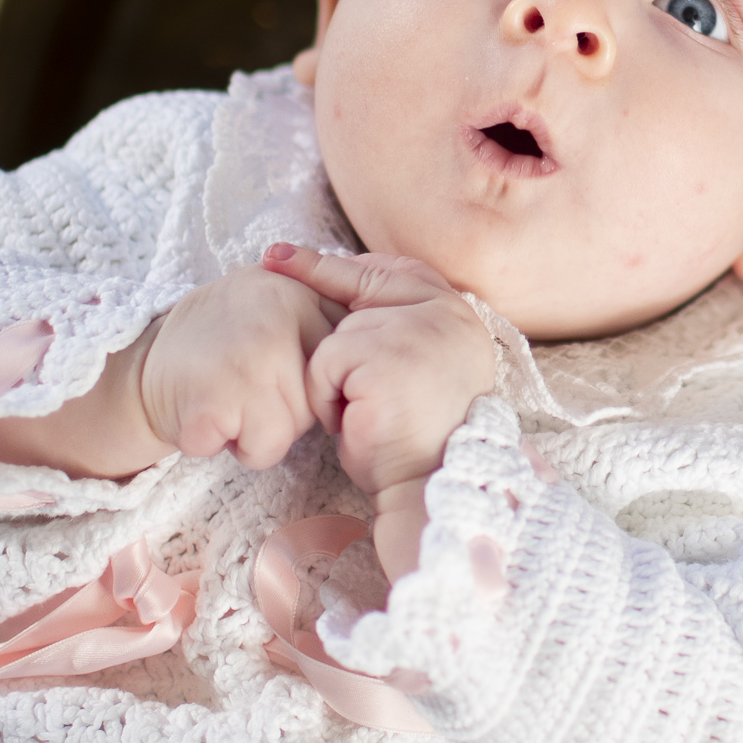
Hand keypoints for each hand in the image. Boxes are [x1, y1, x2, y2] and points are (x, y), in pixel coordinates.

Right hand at [0, 266, 332, 478]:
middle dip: (287, 409)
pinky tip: (209, 416)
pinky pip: (259, 451)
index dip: (315, 381)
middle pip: (321, 398)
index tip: (277, 374)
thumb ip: (320, 311)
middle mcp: (278, 317)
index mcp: (296, 290)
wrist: (136, 367)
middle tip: (244, 384)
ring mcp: (250, 360)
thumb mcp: (271, 302)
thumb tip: (385, 338)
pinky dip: (231, 446)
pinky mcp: (219, 402)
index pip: (345, 356)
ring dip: (260, 431)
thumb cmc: (216, 344)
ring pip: (293, 431)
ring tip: (227, 399)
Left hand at [267, 243, 500, 576]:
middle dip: (339, 331)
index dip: (340, 267)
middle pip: (363, 292)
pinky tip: (354, 419)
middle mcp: (447, 316)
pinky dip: (326, 395)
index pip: (397, 272)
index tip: (282, 256)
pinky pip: (326, 359)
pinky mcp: (383, 356)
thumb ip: (400, 326)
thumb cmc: (413, 437)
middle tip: (344, 375)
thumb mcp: (411, 369)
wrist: (425, 485)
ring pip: (339, 331)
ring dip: (336, 377)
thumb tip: (333, 273)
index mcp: (460, 317)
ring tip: (365, 412)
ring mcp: (417, 332)